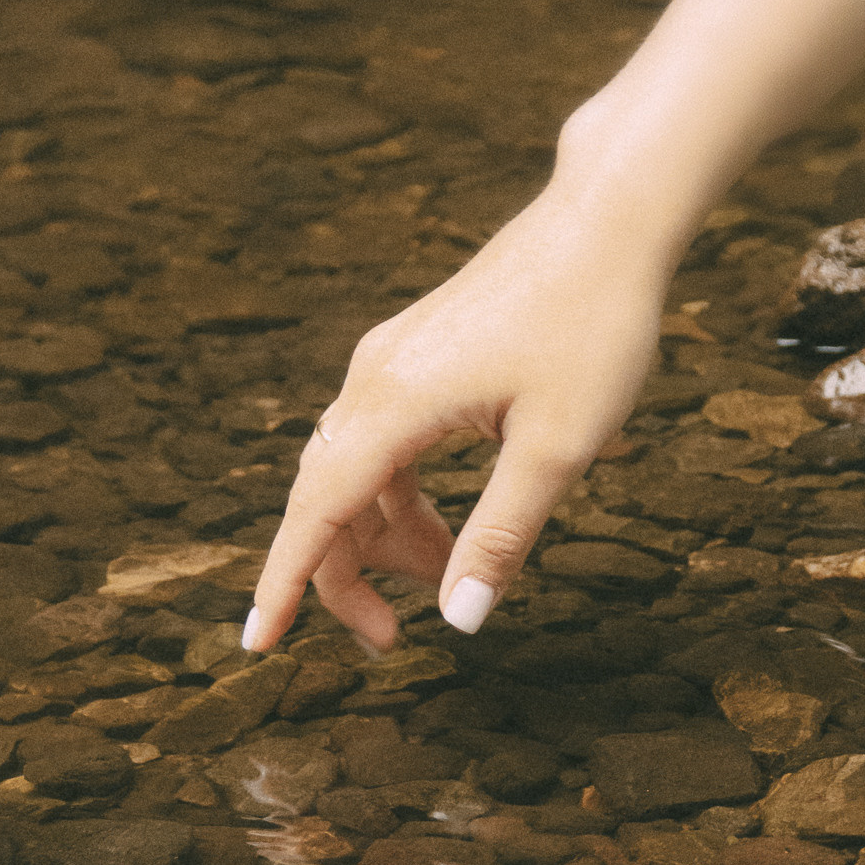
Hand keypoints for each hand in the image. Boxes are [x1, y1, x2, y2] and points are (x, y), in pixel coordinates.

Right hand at [243, 186, 668, 652]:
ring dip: (384, 533)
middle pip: (325, 497)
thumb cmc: (592, 326)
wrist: (607, 219)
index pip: (317, 512)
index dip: (286, 584)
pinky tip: (454, 515)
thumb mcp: (559, 447)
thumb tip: (459, 620)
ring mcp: (392, 360)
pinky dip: (402, 490)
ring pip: (356, 469)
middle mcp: (374, 377)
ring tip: (445, 571)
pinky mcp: (418, 351)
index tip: (257, 645)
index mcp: (396, 402)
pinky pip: (384, 440)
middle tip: (391, 639)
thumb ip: (501, 535)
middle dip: (345, 574)